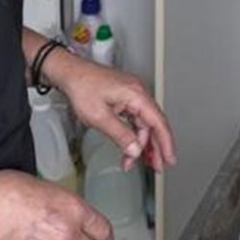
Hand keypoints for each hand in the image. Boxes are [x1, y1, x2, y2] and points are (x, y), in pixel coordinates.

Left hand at [45, 52, 176, 172]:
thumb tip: (136, 150)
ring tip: (138, 162)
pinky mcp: (125, 97)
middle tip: (156, 167)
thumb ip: (120, 135)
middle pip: (153, 124)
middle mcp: (138, 93)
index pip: (158, 122)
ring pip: (144, 123)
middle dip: (155, 147)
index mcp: (136, 95)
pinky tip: (130, 147)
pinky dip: (134, 134)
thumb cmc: (82, 87)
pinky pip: (135, 118)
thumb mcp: (99, 117)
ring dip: (141, 143)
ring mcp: (132, 94)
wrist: (70, 73)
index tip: (169, 159)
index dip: (166, 143)